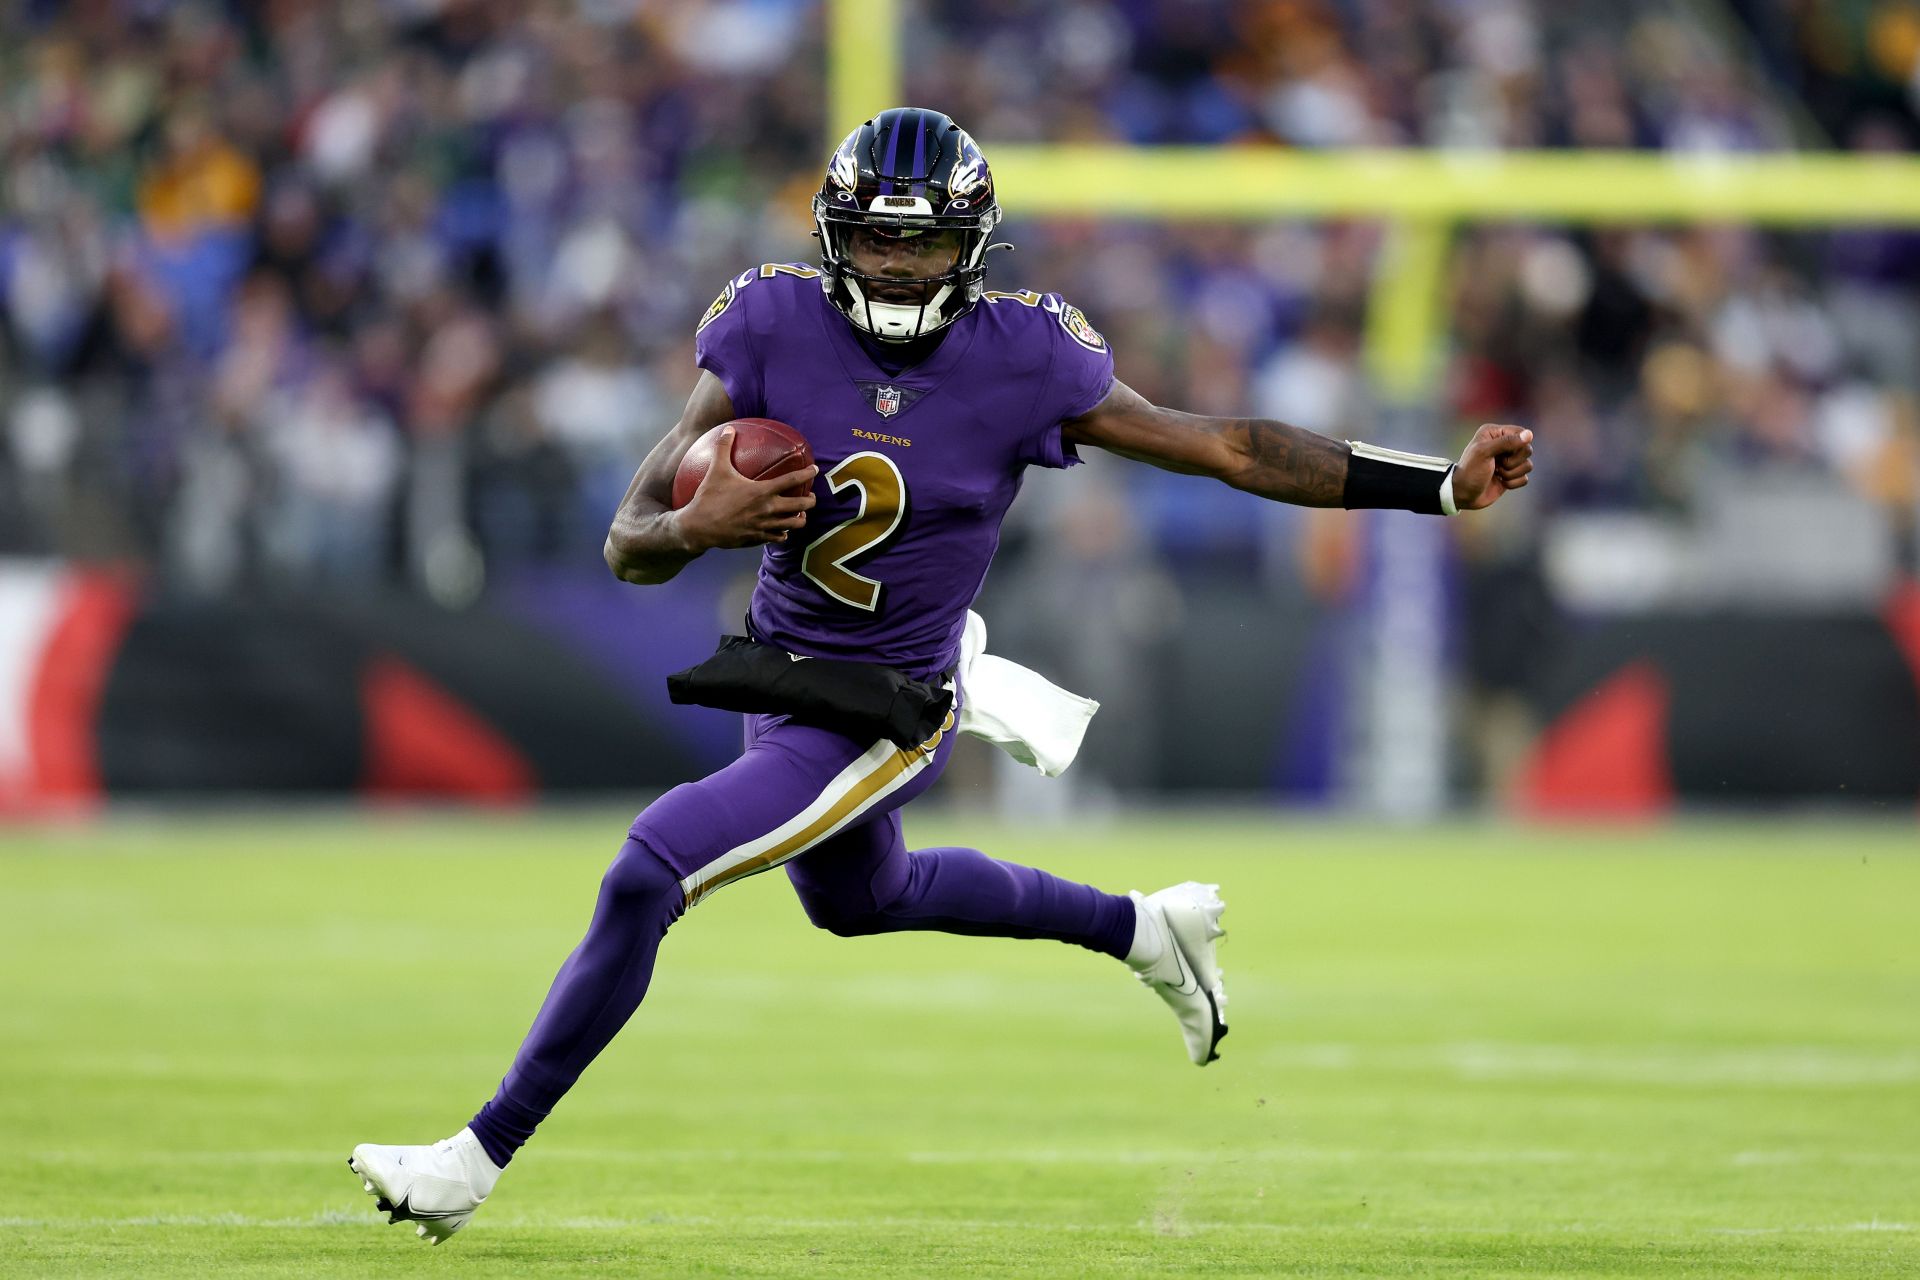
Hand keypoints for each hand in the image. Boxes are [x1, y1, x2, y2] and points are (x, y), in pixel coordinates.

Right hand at [674, 424, 817, 548]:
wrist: (699, 527)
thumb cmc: (709, 497)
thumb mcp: (716, 469)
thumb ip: (723, 447)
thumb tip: (729, 428)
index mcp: (762, 491)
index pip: (793, 480)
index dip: (807, 474)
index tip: (814, 470)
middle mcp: (768, 509)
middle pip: (802, 506)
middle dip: (811, 500)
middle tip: (811, 496)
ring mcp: (764, 526)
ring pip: (794, 525)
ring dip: (800, 518)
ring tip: (801, 513)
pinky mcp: (758, 538)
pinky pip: (779, 537)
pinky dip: (784, 533)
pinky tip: (782, 530)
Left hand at [1451, 424, 1532, 510]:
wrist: (1463, 494)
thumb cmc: (1470, 471)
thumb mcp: (1484, 452)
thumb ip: (1506, 442)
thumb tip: (1529, 434)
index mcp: (1494, 433)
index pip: (1521, 433)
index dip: (1517, 445)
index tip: (1502, 454)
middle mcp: (1503, 444)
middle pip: (1527, 450)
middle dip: (1513, 461)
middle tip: (1496, 465)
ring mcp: (1508, 460)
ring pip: (1528, 465)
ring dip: (1511, 473)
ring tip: (1496, 474)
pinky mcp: (1511, 475)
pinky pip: (1524, 478)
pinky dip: (1513, 483)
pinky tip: (1500, 482)